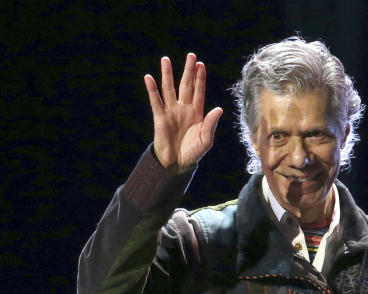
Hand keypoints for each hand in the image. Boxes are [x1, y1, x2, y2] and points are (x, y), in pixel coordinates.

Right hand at [144, 54, 223, 172]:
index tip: (201, 64)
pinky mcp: (160, 118)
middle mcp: (184, 109)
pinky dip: (152, 89)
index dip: (200, 78)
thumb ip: (211, 124)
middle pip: (186, 85)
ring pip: (169, 89)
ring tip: (165, 60)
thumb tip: (218, 108)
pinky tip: (149, 77)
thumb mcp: (206, 140)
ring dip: (167, 74)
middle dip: (188, 71)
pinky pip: (155, 101)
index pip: (199, 91)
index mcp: (197, 113)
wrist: (177, 164)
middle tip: (190, 55)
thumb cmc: (193, 152)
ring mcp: (171, 112)